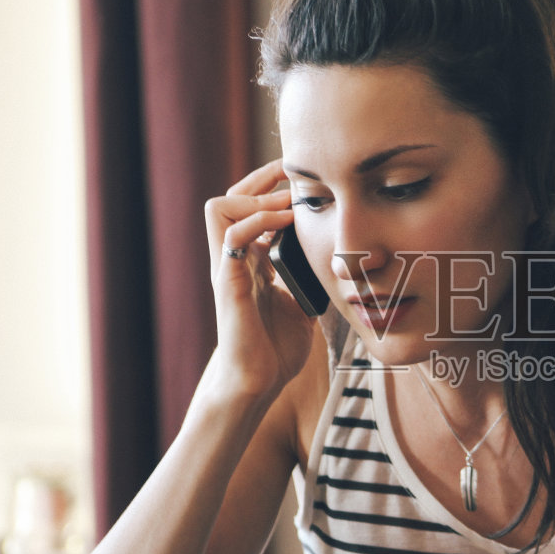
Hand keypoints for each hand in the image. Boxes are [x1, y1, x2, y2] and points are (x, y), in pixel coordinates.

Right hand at [202, 159, 316, 398]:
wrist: (258, 381)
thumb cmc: (276, 348)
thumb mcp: (300, 303)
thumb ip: (307, 278)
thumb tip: (335, 262)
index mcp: (250, 261)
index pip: (248, 208)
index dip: (270, 188)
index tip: (301, 177)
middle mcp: (234, 258)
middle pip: (229, 198)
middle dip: (260, 179)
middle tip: (291, 172)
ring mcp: (228, 268)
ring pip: (219, 208)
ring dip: (255, 197)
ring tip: (288, 202)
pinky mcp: (228, 282)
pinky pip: (231, 237)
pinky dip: (256, 221)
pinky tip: (284, 221)